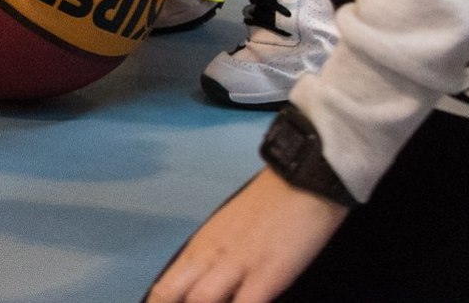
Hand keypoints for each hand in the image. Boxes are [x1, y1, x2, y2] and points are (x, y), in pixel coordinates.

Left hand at [148, 169, 348, 301]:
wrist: (303, 179)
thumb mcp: (228, 231)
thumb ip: (212, 258)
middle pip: (171, 294)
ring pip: (201, 300)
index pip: (165, 287)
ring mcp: (237, 264)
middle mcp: (210, 255)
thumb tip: (201, 287)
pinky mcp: (268, 271)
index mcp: (200, 246)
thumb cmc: (269, 207)